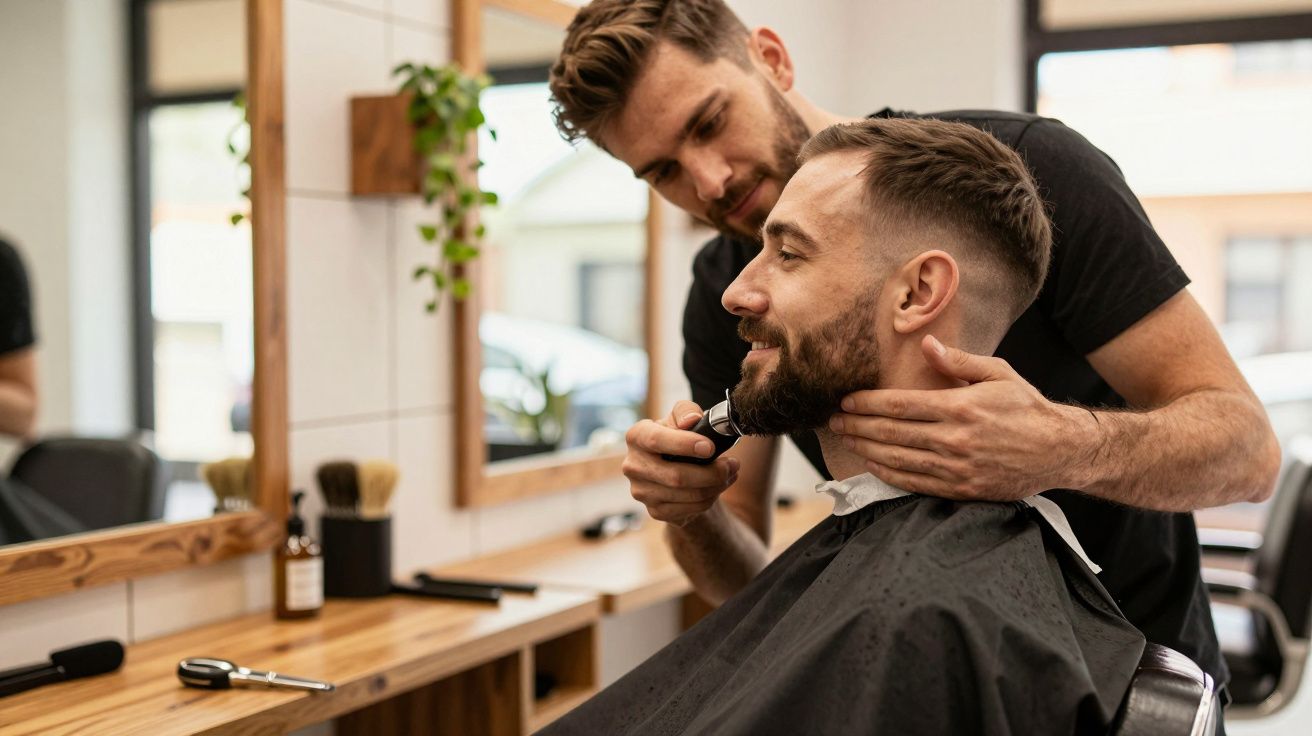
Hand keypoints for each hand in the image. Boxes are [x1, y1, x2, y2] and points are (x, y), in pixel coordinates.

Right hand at [623, 400, 741, 525]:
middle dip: (711, 472)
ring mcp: (641, 491)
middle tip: (733, 464)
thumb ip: (685, 411)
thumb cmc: (678, 437)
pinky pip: (688, 509)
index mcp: (636, 436)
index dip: (684, 444)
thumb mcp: (681, 418)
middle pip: (675, 475)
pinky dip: (709, 499)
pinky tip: (718, 487)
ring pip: (685, 495)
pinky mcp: (654, 510)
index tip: (710, 447)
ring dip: (715, 486)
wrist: (674, 467)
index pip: (656, 440)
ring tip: (730, 474)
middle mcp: (633, 465)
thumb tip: (691, 420)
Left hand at [828, 336, 1096, 500]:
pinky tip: (872, 463)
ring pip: (897, 459)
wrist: (1059, 451)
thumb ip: (959, 361)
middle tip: (833, 420)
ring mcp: (956, 468)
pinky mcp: (961, 489)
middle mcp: (954, 440)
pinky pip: (914, 483)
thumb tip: (926, 344)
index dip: (867, 404)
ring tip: (845, 439)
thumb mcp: (999, 373)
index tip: (846, 400)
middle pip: (891, 433)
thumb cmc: (1027, 407)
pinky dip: (888, 474)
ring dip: (865, 449)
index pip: (899, 405)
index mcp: (960, 407)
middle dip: (856, 426)